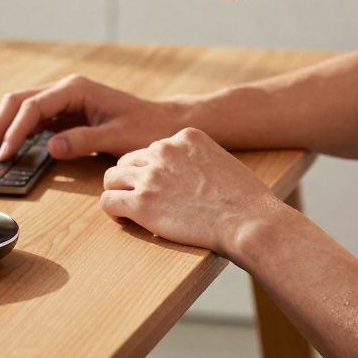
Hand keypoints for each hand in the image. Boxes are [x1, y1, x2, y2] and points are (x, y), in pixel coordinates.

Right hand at [0, 74, 189, 161]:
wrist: (163, 122)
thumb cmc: (146, 127)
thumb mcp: (118, 136)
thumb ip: (84, 140)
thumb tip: (50, 147)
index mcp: (75, 89)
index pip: (32, 106)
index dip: (14, 130)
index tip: (4, 154)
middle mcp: (65, 89)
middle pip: (17, 101)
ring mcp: (63, 100)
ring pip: (20, 108)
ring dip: (4, 128)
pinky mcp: (64, 113)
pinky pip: (32, 119)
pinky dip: (17, 133)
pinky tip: (9, 149)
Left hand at [100, 127, 281, 256]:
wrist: (249, 222)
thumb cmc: (244, 200)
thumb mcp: (220, 160)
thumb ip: (194, 158)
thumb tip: (180, 174)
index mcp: (184, 136)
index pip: (152, 149)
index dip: (152, 169)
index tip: (162, 187)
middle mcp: (164, 149)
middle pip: (128, 160)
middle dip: (132, 179)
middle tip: (142, 199)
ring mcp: (151, 175)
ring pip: (111, 178)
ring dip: (119, 192)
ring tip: (130, 209)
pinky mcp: (141, 202)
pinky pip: (108, 201)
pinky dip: (113, 210)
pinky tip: (126, 219)